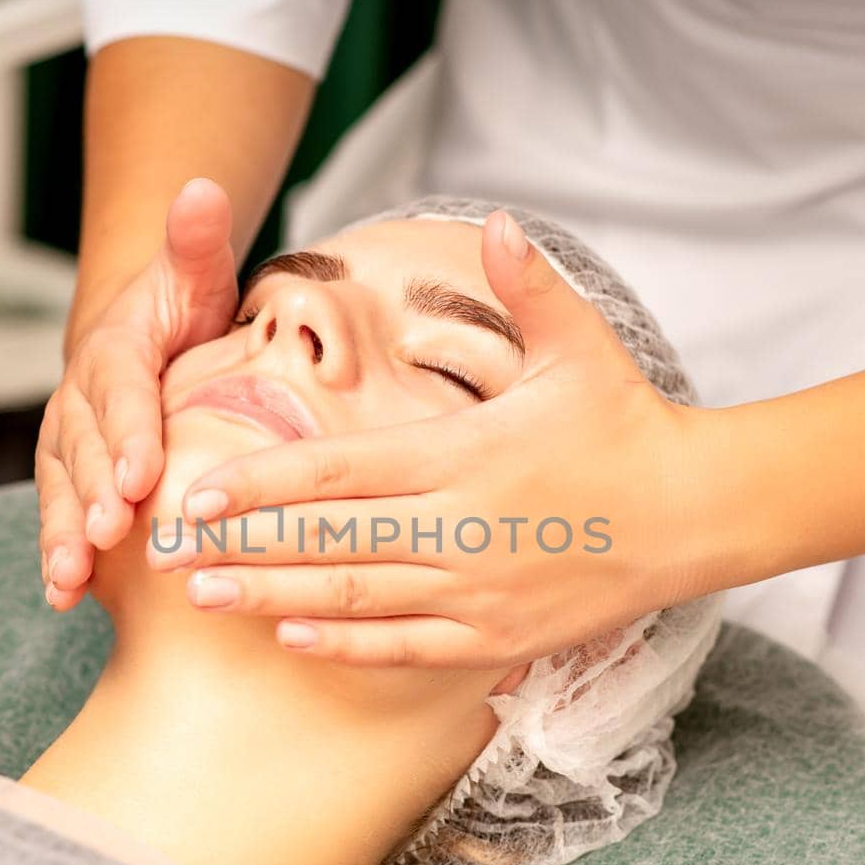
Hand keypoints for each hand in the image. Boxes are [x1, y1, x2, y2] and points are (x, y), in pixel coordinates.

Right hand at [36, 178, 239, 609]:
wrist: (142, 342)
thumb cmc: (179, 312)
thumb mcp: (196, 273)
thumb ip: (197, 240)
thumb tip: (202, 188)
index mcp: (114, 353)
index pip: (119, 392)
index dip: (125, 431)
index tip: (137, 471)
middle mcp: (79, 402)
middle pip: (80, 451)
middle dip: (90, 495)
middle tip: (109, 533)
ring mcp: (69, 447)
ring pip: (60, 493)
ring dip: (62, 536)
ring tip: (68, 579)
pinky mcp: (72, 483)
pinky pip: (61, 519)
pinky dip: (58, 559)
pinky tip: (62, 598)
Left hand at [151, 213, 721, 667]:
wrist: (697, 516)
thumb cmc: (628, 427)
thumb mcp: (584, 346)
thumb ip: (531, 285)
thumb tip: (495, 217)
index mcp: (463, 455)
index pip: (339, 470)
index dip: (262, 483)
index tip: (198, 492)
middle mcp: (459, 528)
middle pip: (328, 541)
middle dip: (242, 548)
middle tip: (167, 555)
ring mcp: (476, 589)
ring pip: (355, 600)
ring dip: (272, 598)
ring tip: (203, 598)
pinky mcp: (496, 636)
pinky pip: (405, 648)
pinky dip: (344, 646)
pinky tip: (288, 637)